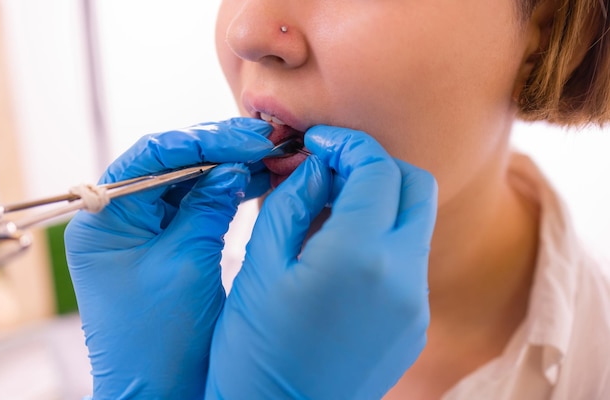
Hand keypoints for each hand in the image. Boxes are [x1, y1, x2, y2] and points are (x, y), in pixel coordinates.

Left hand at [64, 118, 272, 398]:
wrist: (159, 392)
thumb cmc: (161, 340)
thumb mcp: (187, 263)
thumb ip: (209, 207)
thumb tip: (233, 166)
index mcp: (104, 220)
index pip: (152, 157)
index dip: (204, 141)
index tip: (248, 139)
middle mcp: (117, 218)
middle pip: (170, 164)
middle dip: (219, 150)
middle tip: (264, 140)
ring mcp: (141, 230)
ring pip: (187, 182)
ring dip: (227, 168)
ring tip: (268, 157)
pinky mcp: (164, 244)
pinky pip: (196, 205)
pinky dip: (227, 193)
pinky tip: (257, 181)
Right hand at [206, 126, 437, 399]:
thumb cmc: (253, 349)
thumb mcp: (259, 266)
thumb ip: (292, 203)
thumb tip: (315, 167)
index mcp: (357, 255)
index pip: (375, 168)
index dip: (347, 144)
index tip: (319, 141)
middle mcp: (401, 276)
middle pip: (414, 185)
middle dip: (375, 165)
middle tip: (330, 168)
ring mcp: (414, 303)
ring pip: (414, 223)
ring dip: (380, 201)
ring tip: (329, 209)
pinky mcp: (415, 325)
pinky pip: (409, 261)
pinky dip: (383, 239)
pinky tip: (342, 251)